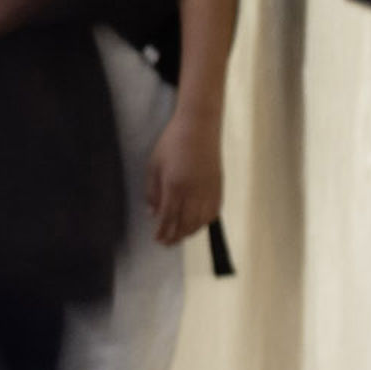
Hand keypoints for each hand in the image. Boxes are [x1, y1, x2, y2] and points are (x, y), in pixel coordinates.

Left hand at [146, 96, 226, 248]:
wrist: (199, 126)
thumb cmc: (172, 142)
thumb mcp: (154, 165)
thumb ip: (152, 192)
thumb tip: (153, 213)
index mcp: (174, 187)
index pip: (168, 218)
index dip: (162, 232)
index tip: (157, 239)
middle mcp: (193, 192)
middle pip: (185, 224)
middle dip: (175, 237)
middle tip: (166, 243)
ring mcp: (208, 190)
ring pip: (201, 220)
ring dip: (189, 232)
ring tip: (180, 236)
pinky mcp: (218, 186)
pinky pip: (213, 212)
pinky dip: (205, 222)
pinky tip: (197, 224)